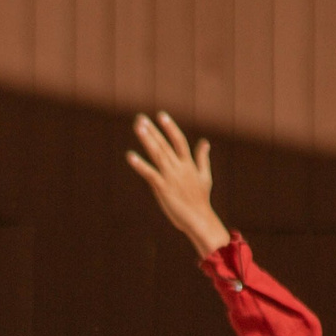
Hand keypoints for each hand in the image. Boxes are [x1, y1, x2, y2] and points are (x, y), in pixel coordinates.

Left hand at [126, 112, 229, 256]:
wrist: (200, 220)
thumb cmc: (201, 200)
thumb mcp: (205, 176)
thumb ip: (203, 158)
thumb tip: (204, 142)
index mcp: (188, 164)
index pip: (179, 141)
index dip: (170, 127)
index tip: (161, 115)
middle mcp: (179, 168)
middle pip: (164, 144)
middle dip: (152, 130)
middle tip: (140, 118)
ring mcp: (171, 177)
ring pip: (158, 154)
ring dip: (147, 139)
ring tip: (138, 127)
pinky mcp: (163, 188)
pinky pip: (150, 173)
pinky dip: (140, 165)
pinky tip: (130, 156)